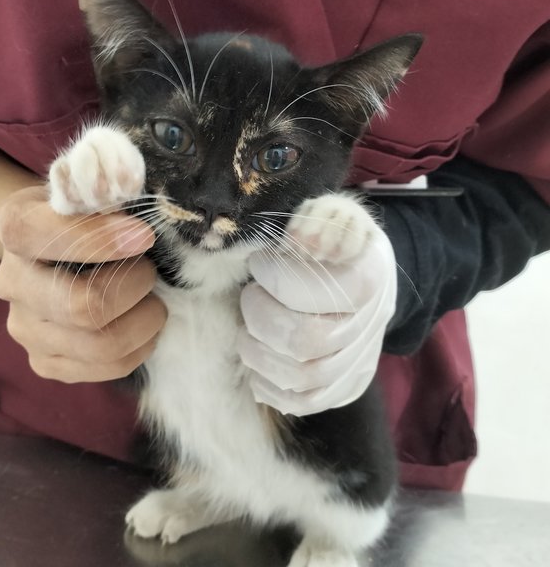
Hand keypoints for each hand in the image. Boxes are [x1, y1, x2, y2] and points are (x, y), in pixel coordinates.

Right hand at [0, 186, 165, 382]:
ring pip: (98, 344)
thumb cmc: (89, 215)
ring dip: (144, 321)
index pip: (49, 238)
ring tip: (153, 301)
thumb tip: (130, 189)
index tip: (145, 236)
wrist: (64, 248)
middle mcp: (11, 282)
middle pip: (83, 306)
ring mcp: (25, 328)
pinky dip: (137, 349)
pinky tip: (142, 326)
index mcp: (16, 227)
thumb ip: (108, 183)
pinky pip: (101, 370)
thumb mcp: (94, 188)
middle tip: (151, 272)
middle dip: (136, 288)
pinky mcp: (45, 361)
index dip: (105, 240)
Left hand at [237, 222, 396, 415]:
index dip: (274, 277)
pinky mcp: (345, 385)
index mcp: (369, 278)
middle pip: (304, 342)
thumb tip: (297, 241)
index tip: (259, 262)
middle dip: (260, 318)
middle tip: (249, 296)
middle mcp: (369, 326)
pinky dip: (270, 387)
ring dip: (258, 354)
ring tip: (247, 329)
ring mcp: (359, 361)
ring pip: (301, 378)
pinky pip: (306, 403)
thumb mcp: (330, 213)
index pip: (316, 292)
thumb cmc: (336, 238)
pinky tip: (257, 364)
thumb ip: (316, 220)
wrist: (362, 270)